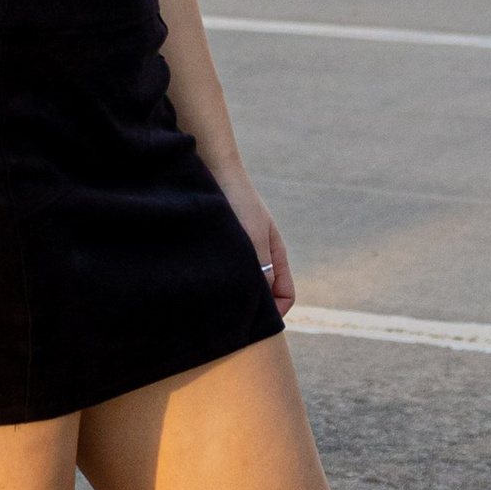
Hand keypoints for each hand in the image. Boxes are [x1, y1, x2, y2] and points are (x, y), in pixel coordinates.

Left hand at [216, 160, 293, 314]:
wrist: (213, 170)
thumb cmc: (235, 202)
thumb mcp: (252, 238)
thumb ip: (262, 270)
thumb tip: (265, 302)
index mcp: (276, 254)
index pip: (285, 295)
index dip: (275, 312)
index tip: (254, 319)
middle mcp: (261, 255)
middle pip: (265, 293)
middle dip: (253, 307)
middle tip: (231, 315)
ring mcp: (243, 251)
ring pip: (245, 284)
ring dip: (234, 293)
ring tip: (215, 297)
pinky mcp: (223, 246)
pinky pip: (228, 272)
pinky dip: (221, 281)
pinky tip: (205, 282)